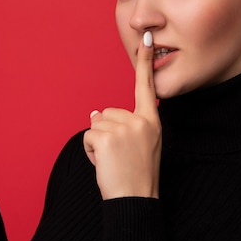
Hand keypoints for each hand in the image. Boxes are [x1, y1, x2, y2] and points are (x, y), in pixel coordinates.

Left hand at [83, 31, 161, 199]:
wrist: (136, 201)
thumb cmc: (137, 177)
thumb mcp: (141, 147)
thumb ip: (123, 127)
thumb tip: (94, 114)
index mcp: (152, 122)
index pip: (146, 88)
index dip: (144, 63)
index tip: (145, 40)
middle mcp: (140, 121)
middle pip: (107, 112)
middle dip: (106, 133)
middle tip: (119, 157)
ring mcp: (124, 128)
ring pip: (95, 124)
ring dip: (97, 143)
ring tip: (113, 161)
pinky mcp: (107, 137)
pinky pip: (88, 136)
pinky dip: (90, 151)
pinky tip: (104, 163)